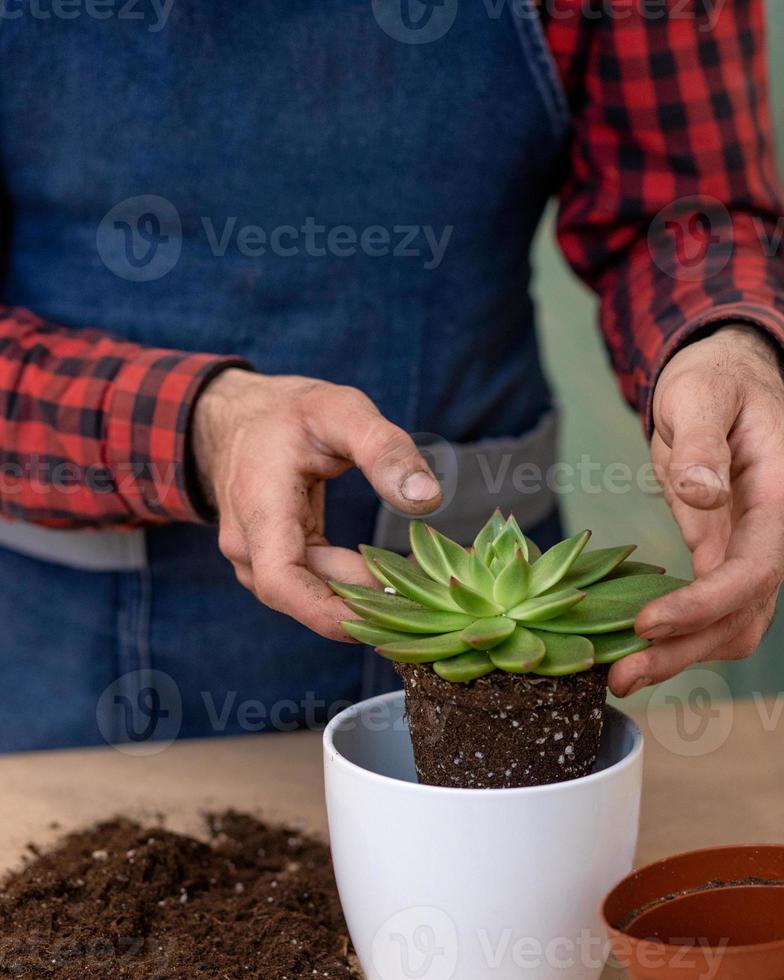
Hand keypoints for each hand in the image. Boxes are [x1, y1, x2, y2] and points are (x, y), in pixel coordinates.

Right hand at [192, 370, 441, 638]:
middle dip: (362, 604)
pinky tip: (389, 579)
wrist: (242, 417)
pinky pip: (310, 585)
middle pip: (303, 595)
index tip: (383, 620)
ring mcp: (256, 556)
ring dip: (357, 597)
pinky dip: (348, 586)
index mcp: (260, 507)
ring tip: (415, 587)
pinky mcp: (272, 560)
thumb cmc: (291, 412)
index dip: (328, 612)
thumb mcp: (342, 411)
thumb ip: (384, 450)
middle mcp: (248, 542)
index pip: (281, 581)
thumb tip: (426, 500)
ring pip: (308, 594)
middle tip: (425, 599)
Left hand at [610, 324, 783, 696]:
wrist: (719, 379)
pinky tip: (632, 645)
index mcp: (778, 499)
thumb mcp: (699, 396)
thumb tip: (703, 493)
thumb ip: (702, 444)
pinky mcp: (719, 553)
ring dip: (680, 654)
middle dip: (685, 650)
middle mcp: (770, 535)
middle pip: (742, 614)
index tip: (647, 623)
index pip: (754, 570)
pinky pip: (708, 606)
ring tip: (620, 675)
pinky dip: (676, 632)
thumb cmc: (712, 379)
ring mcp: (746, 548)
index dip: (704, 604)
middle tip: (621, 676)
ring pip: (729, 623)